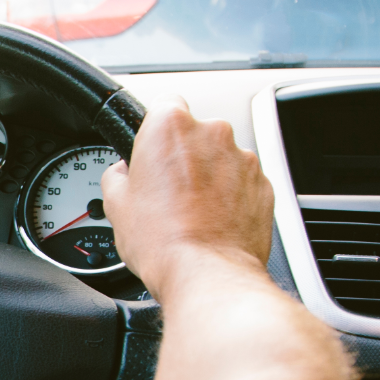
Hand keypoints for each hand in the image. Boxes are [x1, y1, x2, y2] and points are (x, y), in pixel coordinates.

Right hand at [102, 97, 272, 299]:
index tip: (152, 150)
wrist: (208, 275)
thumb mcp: (116, 204)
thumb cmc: (164, 241)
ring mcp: (243, 159)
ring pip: (222, 159)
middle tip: (167, 191)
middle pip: (195, 133)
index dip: (155, 129)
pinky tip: (213, 223)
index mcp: (171, 126)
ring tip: (192, 213)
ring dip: (209, 178)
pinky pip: (243, 183)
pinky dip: (231, 197)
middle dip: (184, 156)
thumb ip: (118, 174)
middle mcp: (213, 133)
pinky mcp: (264, 185)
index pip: (163, 104)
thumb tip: (123, 173)